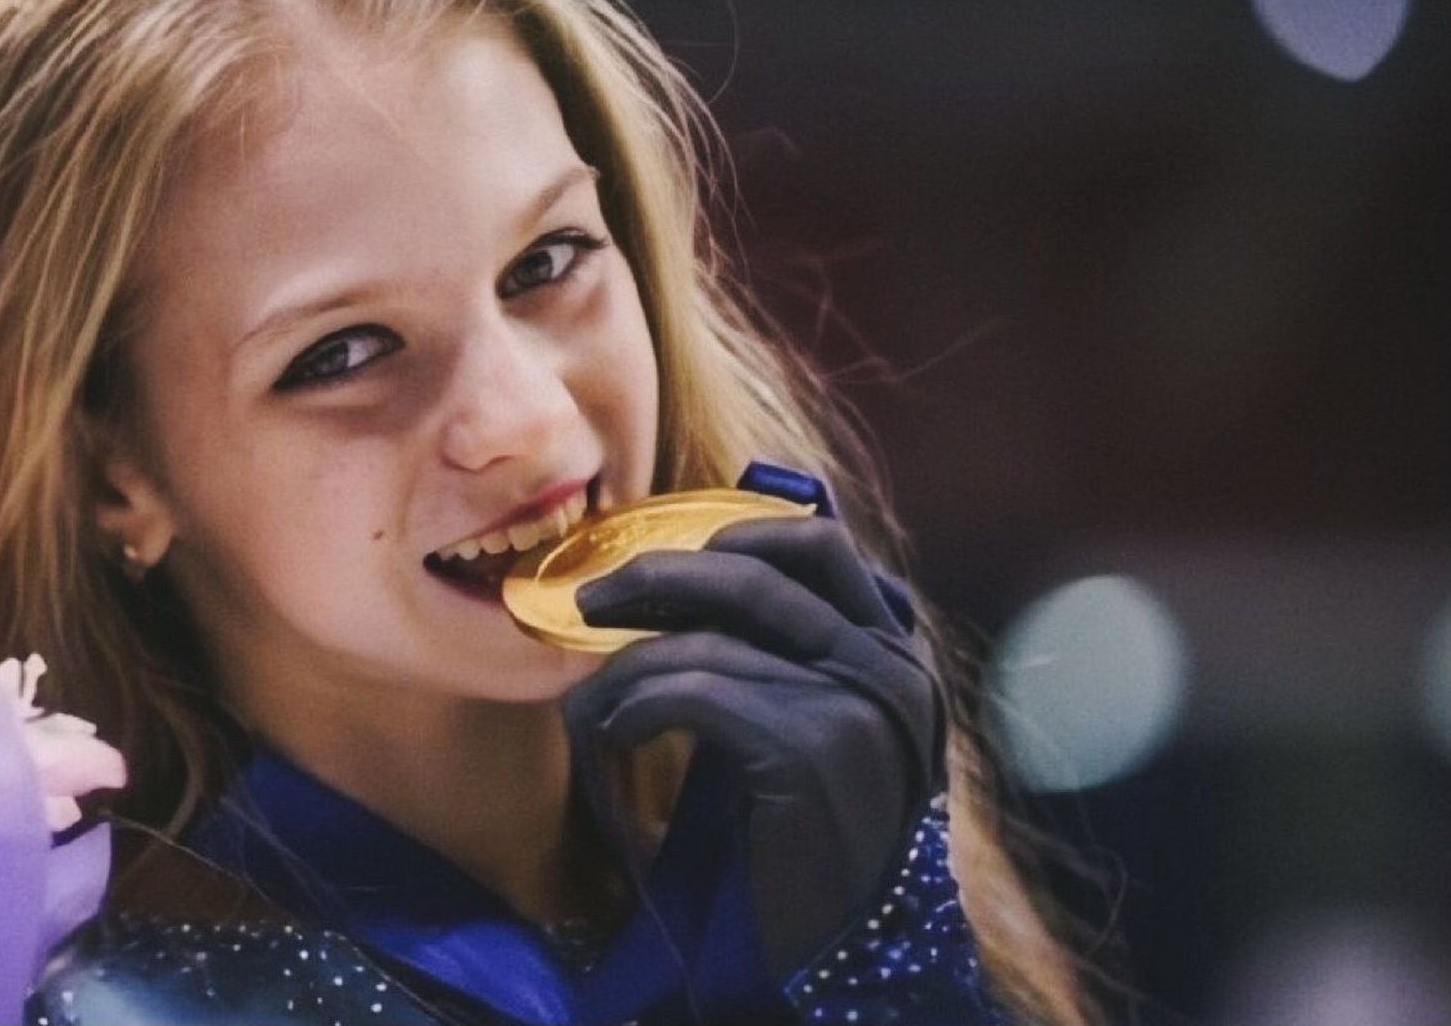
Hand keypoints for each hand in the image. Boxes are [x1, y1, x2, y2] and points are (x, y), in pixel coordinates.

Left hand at [559, 512, 944, 976]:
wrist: (836, 948)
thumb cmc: (801, 835)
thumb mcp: (803, 726)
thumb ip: (776, 655)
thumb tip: (670, 579)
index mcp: (895, 652)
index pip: (817, 545)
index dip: (731, 534)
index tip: (658, 560)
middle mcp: (889, 668)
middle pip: (755, 572)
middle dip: (656, 576)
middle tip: (587, 601)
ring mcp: (856, 706)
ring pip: (708, 639)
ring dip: (627, 665)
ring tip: (594, 701)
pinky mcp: (809, 750)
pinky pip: (695, 692)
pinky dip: (637, 706)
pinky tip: (616, 735)